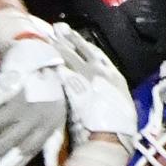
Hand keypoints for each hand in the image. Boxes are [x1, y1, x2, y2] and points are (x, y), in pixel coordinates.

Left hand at [48, 24, 136, 151]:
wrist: (109, 138)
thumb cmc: (116, 130)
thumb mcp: (118, 108)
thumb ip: (107, 97)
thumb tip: (100, 97)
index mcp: (116, 78)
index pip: (99, 57)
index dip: (87, 47)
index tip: (78, 39)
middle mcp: (103, 73)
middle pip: (85, 51)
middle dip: (72, 39)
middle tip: (61, 28)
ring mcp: (88, 76)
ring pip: (72, 56)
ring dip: (61, 45)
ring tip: (51, 34)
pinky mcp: (74, 84)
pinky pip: (62, 68)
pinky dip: (55, 59)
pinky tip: (46, 52)